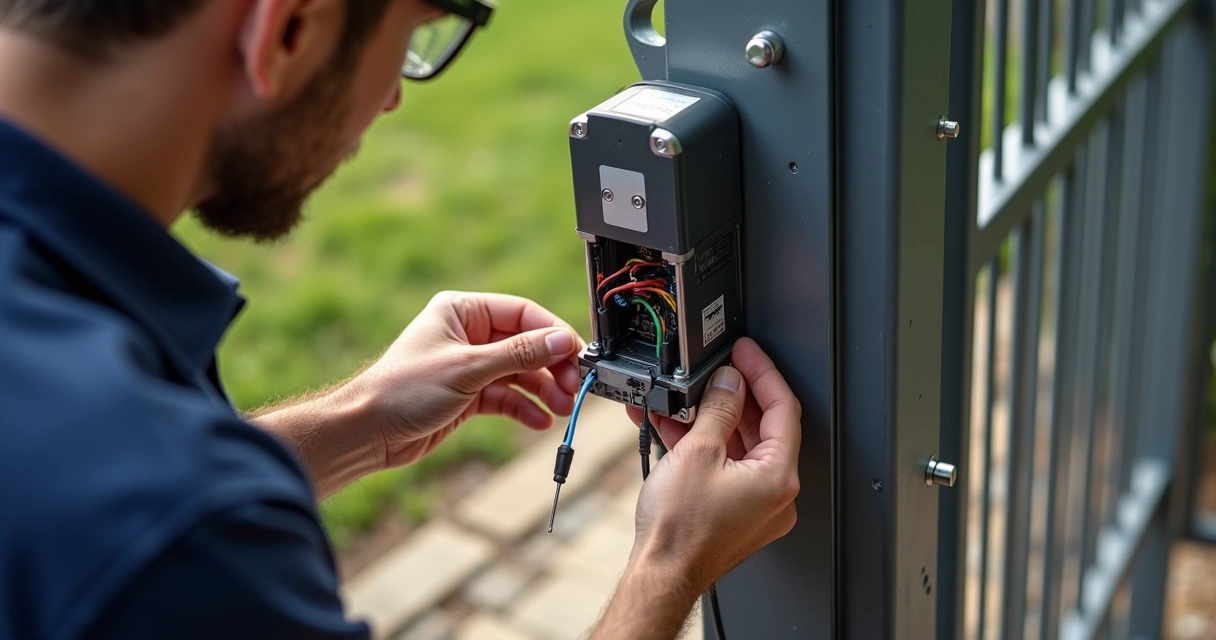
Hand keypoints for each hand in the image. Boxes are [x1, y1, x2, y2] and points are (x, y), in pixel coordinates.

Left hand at [342, 291, 582, 468]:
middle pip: (526, 345)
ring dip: (542, 390)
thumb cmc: (402, 391)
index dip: (552, 333)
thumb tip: (560, 340)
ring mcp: (469, 366)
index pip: (523, 314)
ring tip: (561, 408)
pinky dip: (524, 408)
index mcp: (463, 311)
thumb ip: (518, 354)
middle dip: (551, 367)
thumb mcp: (468, 368)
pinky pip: (506, 397)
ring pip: (520, 374)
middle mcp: (468, 335)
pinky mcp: (468, 396)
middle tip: (573, 387)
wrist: (366, 433)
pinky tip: (539, 421)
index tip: (575, 355)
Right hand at [624, 337, 800, 590]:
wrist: (660, 573)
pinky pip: (726, 467)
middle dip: (735, 395)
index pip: (783, 409)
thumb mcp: (698, 452)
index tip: (746, 352)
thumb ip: (718, 409)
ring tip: (686, 399)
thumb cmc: (679, 530)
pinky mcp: (734, 513)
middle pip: (763, 427)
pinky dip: (706, 446)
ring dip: (714, 419)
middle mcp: (775, 493)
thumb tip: (728, 382)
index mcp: (778, 477)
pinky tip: (678, 429)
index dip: (763, 373)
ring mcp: (755, 505)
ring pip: (741, 447)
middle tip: (716, 370)